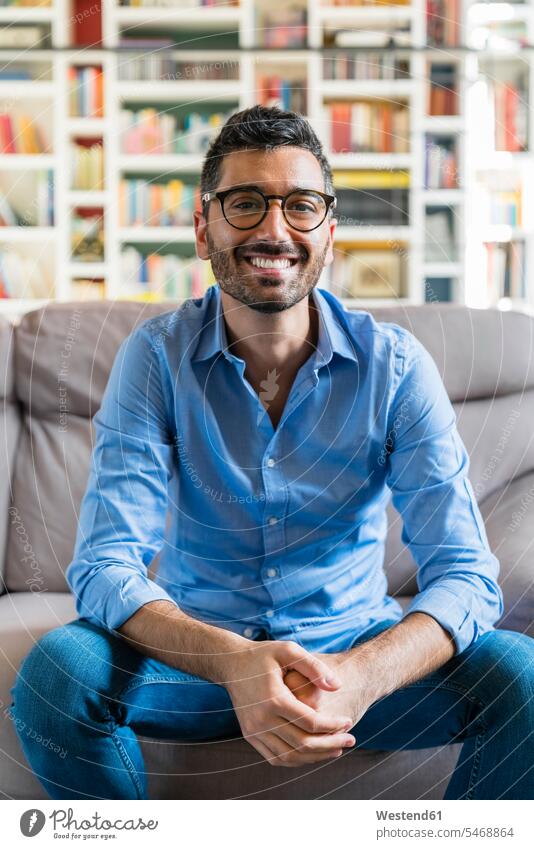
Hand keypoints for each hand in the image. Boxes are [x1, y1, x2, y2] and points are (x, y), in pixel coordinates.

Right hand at [224, 640, 357, 766]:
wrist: (231, 664)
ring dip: (316, 757)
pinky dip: (297, 760)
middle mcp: (261, 720)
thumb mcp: (289, 650)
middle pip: (303, 744)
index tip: (349, 721)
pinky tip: (313, 752)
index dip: (334, 725)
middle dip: (331, 745)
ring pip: (290, 756)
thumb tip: (337, 686)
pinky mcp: (250, 736)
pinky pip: (276, 758)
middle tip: (350, 740)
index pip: (311, 722)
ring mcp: (254, 731)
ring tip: (336, 749)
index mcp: (273, 699)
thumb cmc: (264, 655)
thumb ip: (314, 667)